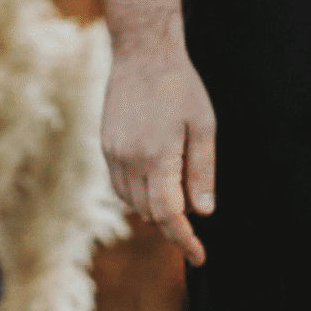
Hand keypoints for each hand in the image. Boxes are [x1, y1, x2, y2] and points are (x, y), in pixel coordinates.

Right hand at [101, 0, 214, 265]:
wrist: (142, 52)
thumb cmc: (180, 87)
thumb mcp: (204, 128)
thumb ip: (202, 172)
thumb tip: (203, 213)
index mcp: (158, 156)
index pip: (170, 213)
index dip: (184, 239)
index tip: (199, 258)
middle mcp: (130, 159)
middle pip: (151, 212)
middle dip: (173, 225)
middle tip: (195, 228)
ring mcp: (113, 153)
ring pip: (133, 203)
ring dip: (155, 210)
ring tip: (178, 202)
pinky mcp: (106, 146)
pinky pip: (120, 186)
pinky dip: (138, 195)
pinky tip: (155, 186)